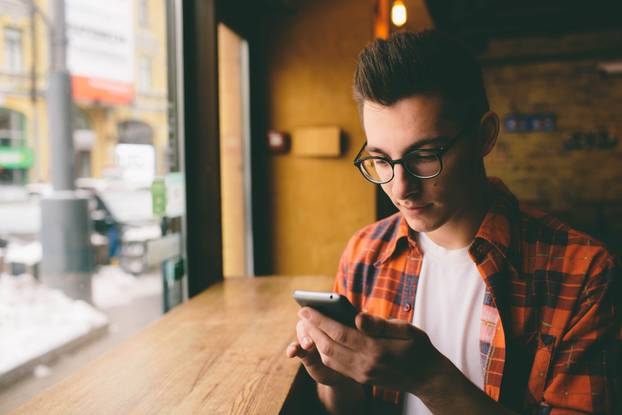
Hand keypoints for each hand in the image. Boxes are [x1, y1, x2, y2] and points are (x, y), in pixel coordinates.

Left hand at [296, 307, 445, 394]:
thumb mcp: (407, 330)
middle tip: (302, 314)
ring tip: (308, 324)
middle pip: (328, 347)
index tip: (306, 309)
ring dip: (315, 341)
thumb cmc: (418, 348)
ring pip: (329, 358)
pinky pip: (336, 366)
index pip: (339, 333)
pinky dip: (324, 352)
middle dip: (312, 329)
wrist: (427, 377)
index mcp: (376, 350)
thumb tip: (358, 317)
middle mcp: (365, 365)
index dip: (320, 321)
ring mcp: (362, 375)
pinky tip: (321, 339)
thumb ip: (381, 324)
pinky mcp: (361, 379)